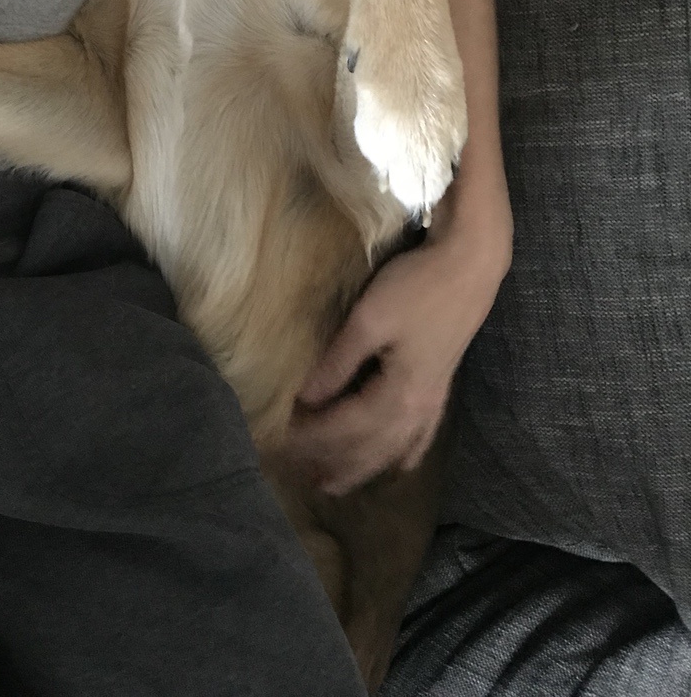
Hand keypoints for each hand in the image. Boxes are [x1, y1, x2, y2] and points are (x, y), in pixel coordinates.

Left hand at [284, 216, 509, 495]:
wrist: (470, 264)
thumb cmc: (416, 287)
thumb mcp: (369, 320)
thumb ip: (337, 363)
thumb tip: (304, 399)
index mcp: (398, 395)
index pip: (344, 428)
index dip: (311, 437)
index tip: (278, 440)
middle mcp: (417, 408)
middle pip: (368, 448)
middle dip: (331, 463)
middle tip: (295, 473)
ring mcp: (433, 400)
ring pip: (393, 449)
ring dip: (361, 468)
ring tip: (333, 485)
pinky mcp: (440, 386)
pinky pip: (420, 437)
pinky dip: (403, 456)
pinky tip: (398, 467)